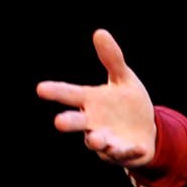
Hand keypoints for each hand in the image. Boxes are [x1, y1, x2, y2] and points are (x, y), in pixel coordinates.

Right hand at [38, 29, 156, 167]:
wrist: (146, 129)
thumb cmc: (127, 102)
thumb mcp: (124, 79)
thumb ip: (112, 59)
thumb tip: (100, 32)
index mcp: (90, 101)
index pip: (70, 94)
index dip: (56, 91)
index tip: (40, 88)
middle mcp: (92, 121)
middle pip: (76, 122)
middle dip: (68, 122)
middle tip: (59, 122)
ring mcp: (105, 139)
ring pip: (96, 142)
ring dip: (96, 140)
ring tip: (96, 139)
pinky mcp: (122, 153)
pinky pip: (124, 154)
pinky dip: (128, 151)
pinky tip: (137, 147)